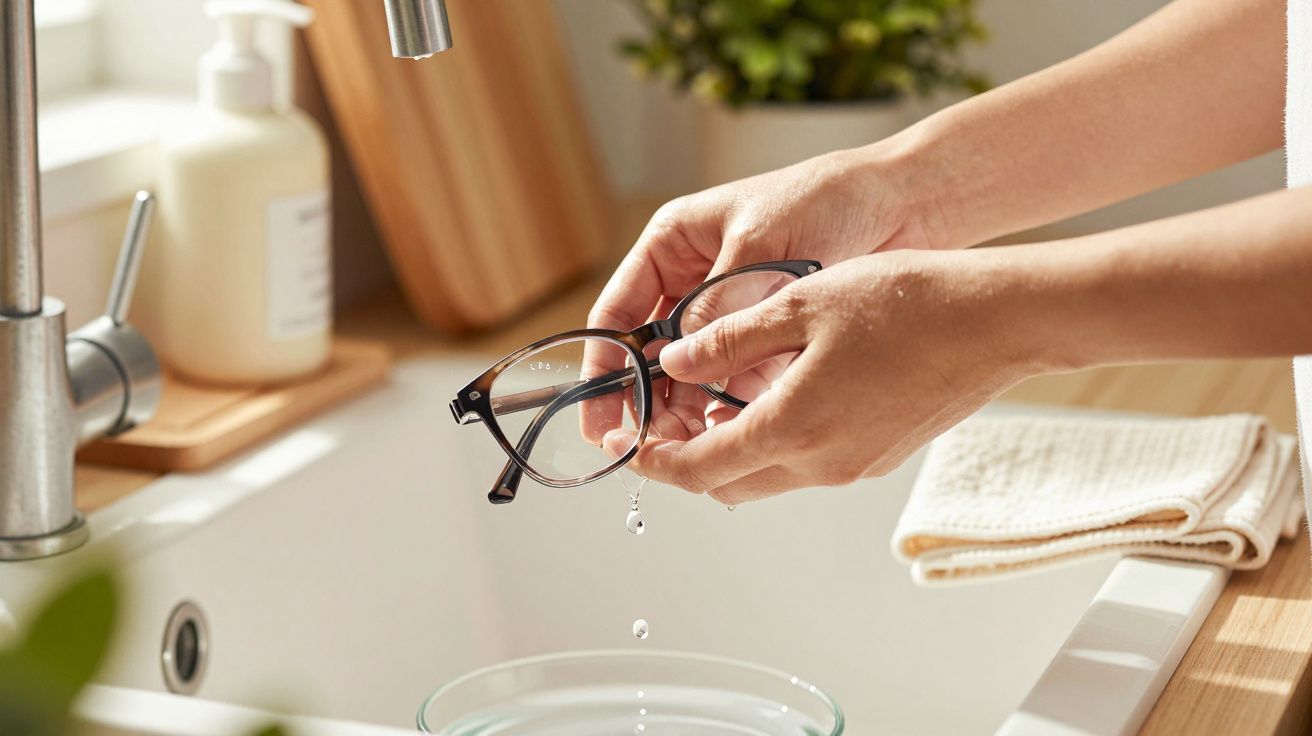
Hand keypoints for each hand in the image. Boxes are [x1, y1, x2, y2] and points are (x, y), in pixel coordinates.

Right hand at [582, 147, 940, 444]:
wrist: (903, 203)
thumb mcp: (759, 246)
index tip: (597, 413)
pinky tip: (738, 429)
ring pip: (692, 375)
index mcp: (674, 246)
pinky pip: (737, 381)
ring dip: (689, 411)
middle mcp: (694, 283)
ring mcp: (731, 314)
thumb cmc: (826, 199)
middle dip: (648, 400)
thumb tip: (680, 361)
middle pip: (651, 355)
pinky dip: (735, 406)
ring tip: (692, 446)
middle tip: (647, 445)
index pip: (619, 313)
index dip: (603, 364)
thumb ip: (717, 304)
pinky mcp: (768, 338)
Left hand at [601, 250, 1034, 503]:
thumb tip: (675, 363)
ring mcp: (853, 467)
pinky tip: (769, 398)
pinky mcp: (877, 456)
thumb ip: (726, 340)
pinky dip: (771, 445)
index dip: (653, 460)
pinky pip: (805, 465)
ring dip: (729, 452)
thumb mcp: (797, 305)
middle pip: (727, 484)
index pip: (697, 469)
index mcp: (791, 429)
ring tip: (710, 402)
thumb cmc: (907, 304)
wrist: (996, 321)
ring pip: (766, 477)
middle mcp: (820, 464)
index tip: (628, 443)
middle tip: (659, 424)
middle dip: (684, 460)